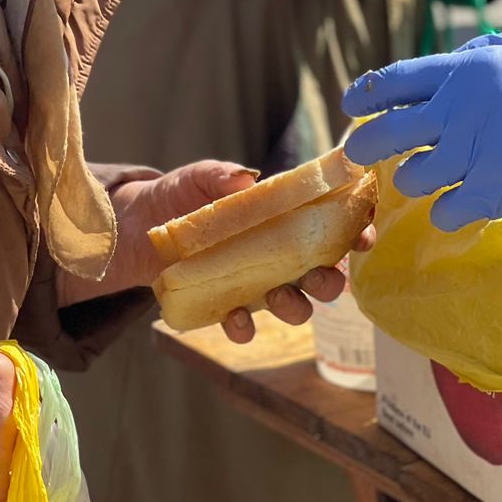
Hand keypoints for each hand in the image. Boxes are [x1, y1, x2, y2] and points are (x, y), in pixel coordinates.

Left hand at [113, 161, 368, 346]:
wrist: (137, 227)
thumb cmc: (178, 195)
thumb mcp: (198, 177)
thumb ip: (220, 174)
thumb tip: (245, 177)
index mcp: (283, 220)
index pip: (331, 227)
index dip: (355, 232)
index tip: (364, 235)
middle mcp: (277, 256)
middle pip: (321, 274)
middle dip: (331, 281)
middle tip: (326, 277)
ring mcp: (254, 284)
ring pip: (292, 305)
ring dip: (296, 308)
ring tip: (283, 300)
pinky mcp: (225, 305)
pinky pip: (243, 324)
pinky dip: (244, 327)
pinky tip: (236, 320)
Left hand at [341, 29, 501, 231]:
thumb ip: (478, 52)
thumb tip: (450, 60)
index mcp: (461, 73)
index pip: (392, 81)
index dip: (364, 94)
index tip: (351, 104)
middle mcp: (456, 113)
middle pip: (384, 133)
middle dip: (364, 145)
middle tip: (360, 152)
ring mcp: (471, 156)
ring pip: (411, 177)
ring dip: (413, 178)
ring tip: (427, 174)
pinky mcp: (492, 192)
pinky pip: (444, 211)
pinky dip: (443, 210)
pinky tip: (453, 204)